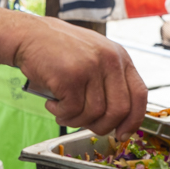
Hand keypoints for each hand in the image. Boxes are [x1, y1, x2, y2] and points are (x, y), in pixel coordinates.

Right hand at [14, 17, 147, 140]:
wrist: (30, 34)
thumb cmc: (60, 49)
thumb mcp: (94, 55)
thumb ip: (109, 80)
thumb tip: (118, 119)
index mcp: (119, 56)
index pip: (139, 94)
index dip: (134, 120)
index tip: (123, 134)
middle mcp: (109, 60)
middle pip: (119, 110)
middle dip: (102, 126)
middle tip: (86, 125)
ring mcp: (90, 67)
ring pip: (94, 114)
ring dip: (76, 120)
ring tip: (63, 111)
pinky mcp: (70, 76)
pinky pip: (72, 111)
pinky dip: (60, 114)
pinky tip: (52, 104)